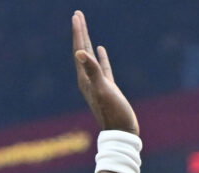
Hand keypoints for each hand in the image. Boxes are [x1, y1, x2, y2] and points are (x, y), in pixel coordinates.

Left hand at [72, 11, 137, 134]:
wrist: (121, 132)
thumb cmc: (113, 112)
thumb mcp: (103, 89)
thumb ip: (92, 70)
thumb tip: (79, 53)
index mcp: (84, 77)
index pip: (79, 49)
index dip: (78, 32)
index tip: (76, 15)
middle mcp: (87, 79)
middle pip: (81, 50)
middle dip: (80, 32)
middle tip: (77, 14)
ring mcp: (97, 83)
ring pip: (91, 57)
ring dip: (88, 42)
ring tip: (85, 28)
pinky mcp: (108, 88)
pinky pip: (102, 67)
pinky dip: (101, 57)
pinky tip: (102, 49)